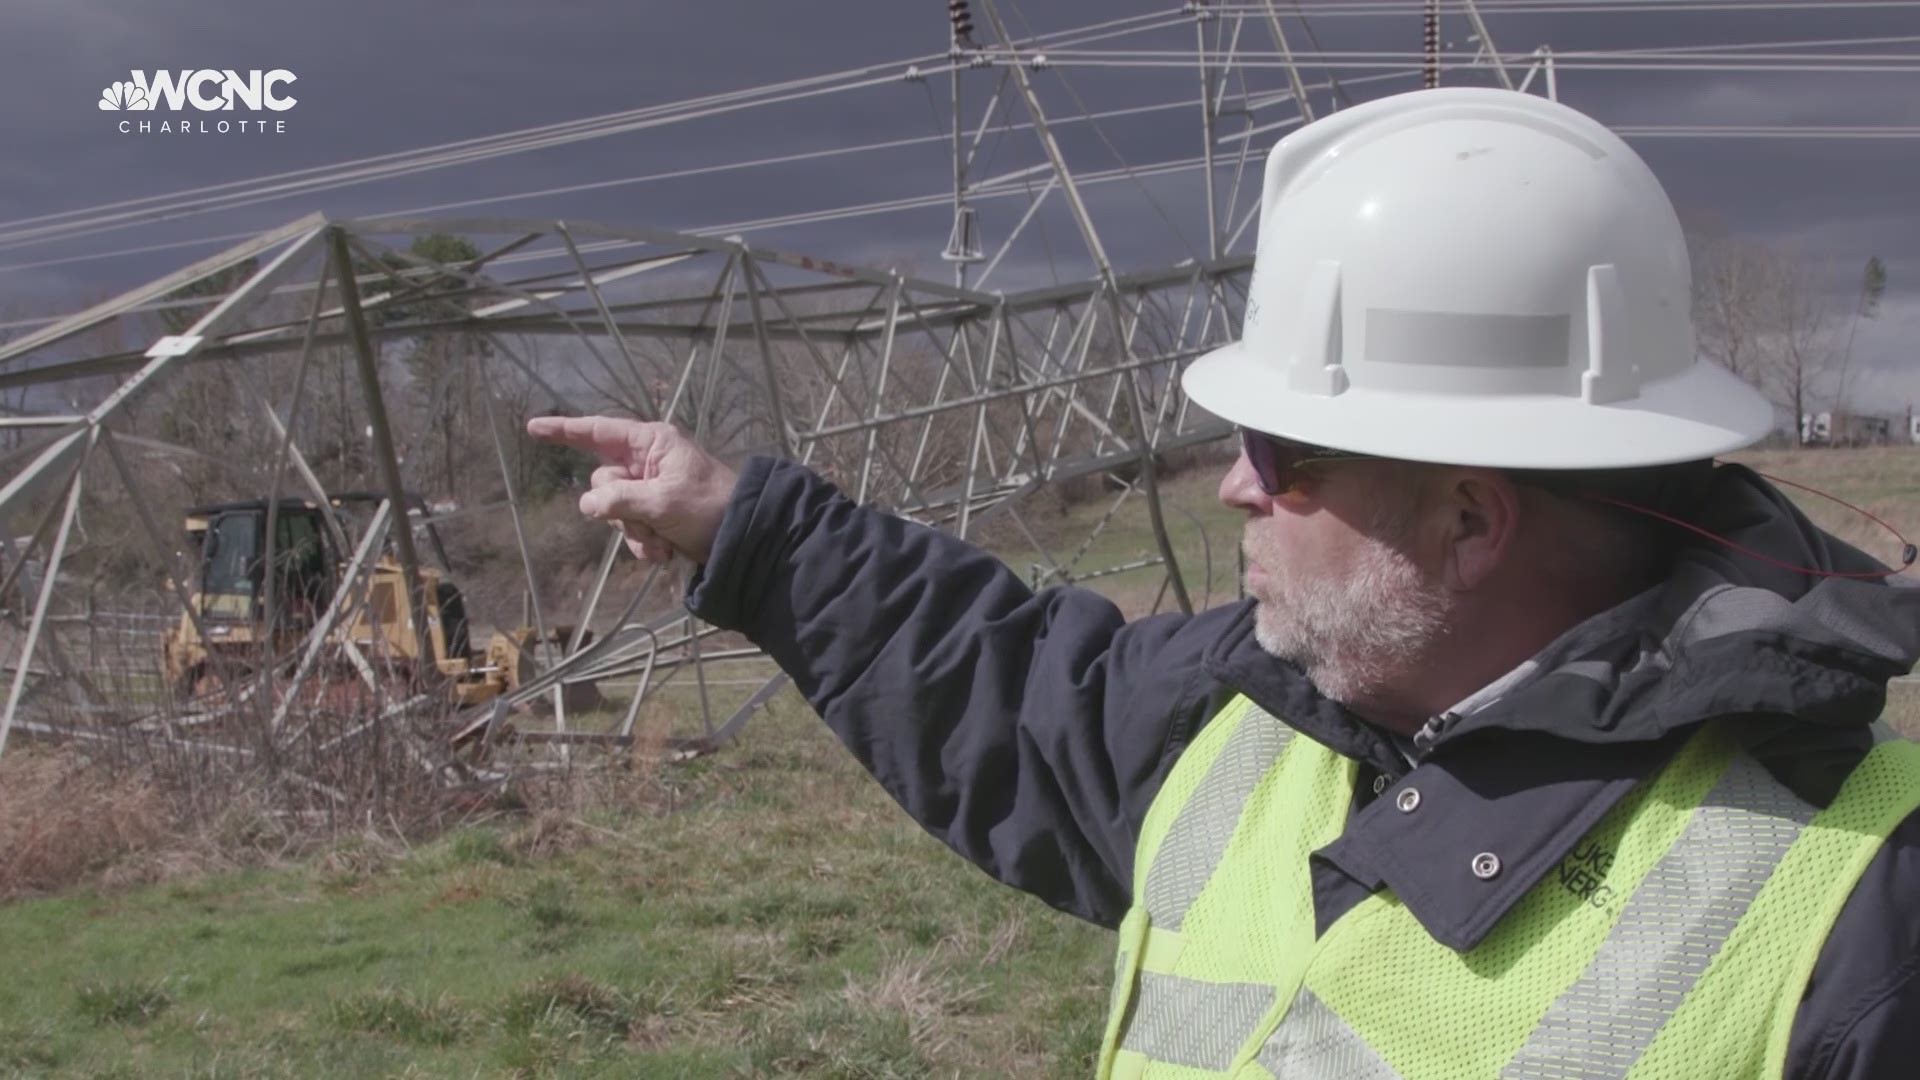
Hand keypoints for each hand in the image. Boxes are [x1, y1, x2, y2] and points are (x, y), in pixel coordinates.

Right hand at [525, 416, 737, 565]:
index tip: (533, 427)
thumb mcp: (662, 501)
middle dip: (619, 510)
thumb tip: (588, 505)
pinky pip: (631, 528)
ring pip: (615, 511)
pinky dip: (644, 544)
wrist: (743, 538)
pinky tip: (665, 553)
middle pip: (603, 483)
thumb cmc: (710, 507)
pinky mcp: (655, 514)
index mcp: (651, 443)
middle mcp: (646, 462)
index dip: (564, 430)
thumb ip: (620, 500)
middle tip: (646, 522)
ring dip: (635, 533)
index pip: (598, 432)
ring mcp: (650, 489)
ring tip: (661, 544)